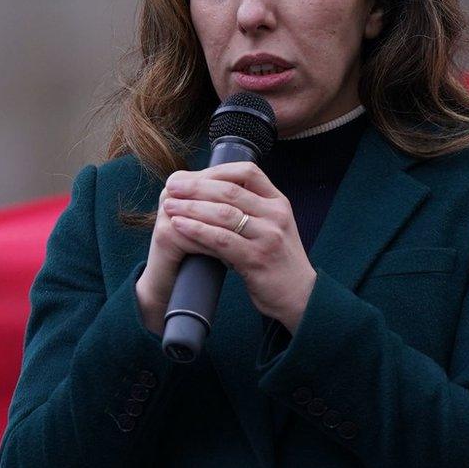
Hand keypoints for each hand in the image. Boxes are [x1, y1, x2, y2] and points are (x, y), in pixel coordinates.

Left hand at [153, 162, 316, 329]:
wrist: (299, 297)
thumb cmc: (276, 262)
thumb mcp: (270, 228)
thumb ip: (248, 211)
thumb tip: (206, 196)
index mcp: (278, 202)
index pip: (247, 172)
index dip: (215, 171)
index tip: (189, 176)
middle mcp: (275, 215)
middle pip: (230, 190)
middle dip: (196, 186)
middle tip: (171, 186)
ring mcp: (268, 236)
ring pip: (223, 213)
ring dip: (191, 207)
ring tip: (168, 205)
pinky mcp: (257, 258)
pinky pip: (221, 239)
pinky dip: (197, 230)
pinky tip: (179, 226)